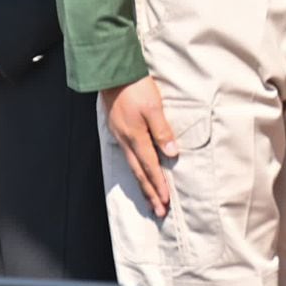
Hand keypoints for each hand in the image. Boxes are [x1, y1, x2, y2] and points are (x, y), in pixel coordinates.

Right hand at [101, 76, 178, 217]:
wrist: (114, 75)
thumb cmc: (135, 88)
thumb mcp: (153, 107)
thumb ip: (162, 130)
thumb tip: (171, 153)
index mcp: (136, 137)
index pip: (150, 167)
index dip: (159, 184)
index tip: (166, 200)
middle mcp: (126, 141)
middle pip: (140, 173)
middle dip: (150, 193)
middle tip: (159, 211)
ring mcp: (121, 137)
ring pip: (133, 167)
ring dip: (143, 185)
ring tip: (151, 200)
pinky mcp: (120, 132)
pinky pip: (129, 158)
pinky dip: (136, 171)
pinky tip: (140, 174)